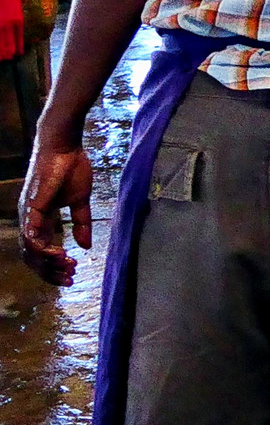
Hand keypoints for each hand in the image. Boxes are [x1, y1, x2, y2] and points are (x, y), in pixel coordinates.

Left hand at [18, 129, 92, 286]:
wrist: (64, 146)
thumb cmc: (71, 168)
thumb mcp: (80, 202)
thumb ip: (81, 224)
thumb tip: (86, 246)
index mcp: (40, 220)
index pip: (41, 252)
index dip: (54, 266)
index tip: (73, 274)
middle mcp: (29, 221)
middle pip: (33, 257)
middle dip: (51, 271)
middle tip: (70, 278)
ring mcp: (28, 215)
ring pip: (30, 251)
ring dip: (48, 264)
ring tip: (68, 267)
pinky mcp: (31, 208)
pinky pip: (32, 236)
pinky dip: (44, 248)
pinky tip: (59, 254)